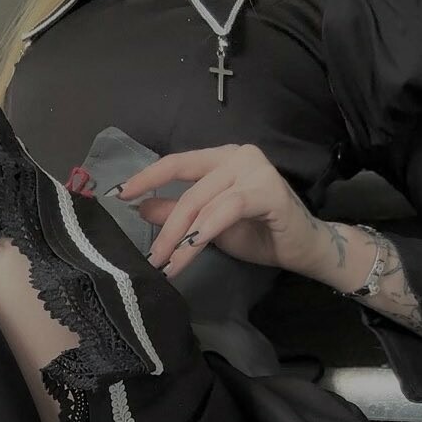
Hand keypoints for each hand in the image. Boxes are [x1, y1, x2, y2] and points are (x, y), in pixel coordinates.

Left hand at [117, 144, 333, 278]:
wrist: (302, 248)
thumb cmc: (258, 233)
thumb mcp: (207, 225)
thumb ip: (177, 212)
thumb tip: (140, 207)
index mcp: (221, 158)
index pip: (177, 162)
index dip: (147, 178)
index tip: (120, 195)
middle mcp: (238, 156)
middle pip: (188, 190)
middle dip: (165, 228)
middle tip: (151, 259)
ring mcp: (255, 169)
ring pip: (203, 202)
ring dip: (181, 237)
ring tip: (167, 264)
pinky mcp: (268, 190)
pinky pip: (227, 209)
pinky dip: (206, 230)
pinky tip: (191, 248)